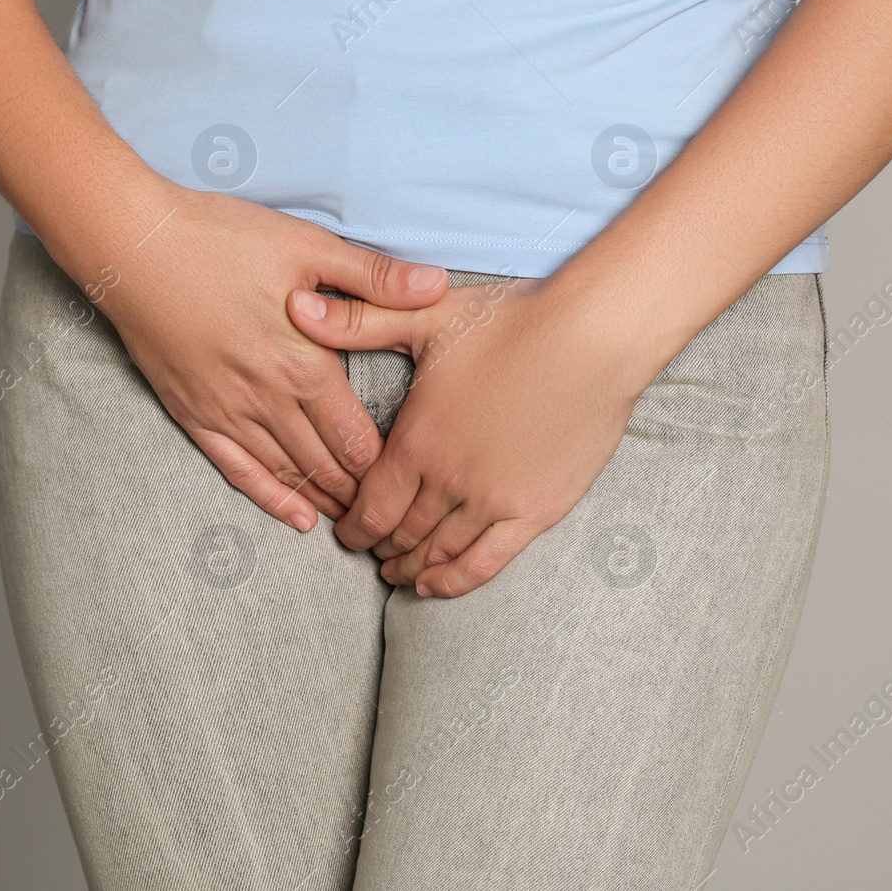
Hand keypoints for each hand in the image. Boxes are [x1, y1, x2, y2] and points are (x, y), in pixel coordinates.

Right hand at [72, 184, 448, 531]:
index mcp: (305, 364)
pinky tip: (296, 519)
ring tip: (359, 520)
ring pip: (289, 475)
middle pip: (329, 466)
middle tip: (395, 514)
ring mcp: (227, 413)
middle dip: (364, 494)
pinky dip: (272, 499)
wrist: (132, 245)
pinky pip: (238, 471)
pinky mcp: (194, 414)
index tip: (413, 481)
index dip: (390, 468)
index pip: (360, 440)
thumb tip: (437, 285)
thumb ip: (373, 276)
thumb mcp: (307, 245)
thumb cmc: (220, 238)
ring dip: (326, 499)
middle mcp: (269, 401)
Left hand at [285, 276, 640, 595]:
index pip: (368, 505)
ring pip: (436, 552)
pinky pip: (485, 563)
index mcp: (416, 440)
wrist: (595, 338)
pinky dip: (454, 580)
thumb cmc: (514, 321)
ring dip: (410, 567)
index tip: (345, 529)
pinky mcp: (535, 511)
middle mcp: (448, 480)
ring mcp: (492, 501)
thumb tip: (297, 306)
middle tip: (369, 550)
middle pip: (399, 533)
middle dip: (377, 546)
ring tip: (398, 570)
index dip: (351, 525)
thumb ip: (360, 320)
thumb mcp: (427, 315)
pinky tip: (434, 585)